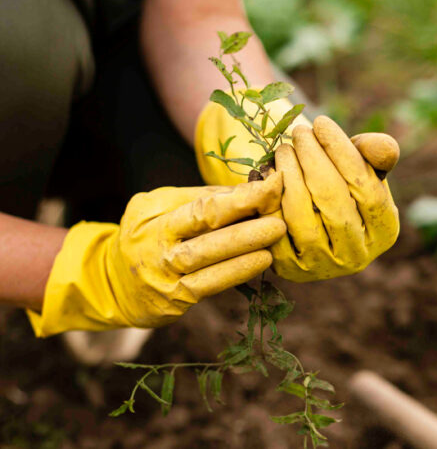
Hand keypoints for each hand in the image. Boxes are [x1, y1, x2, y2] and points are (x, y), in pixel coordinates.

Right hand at [28, 174, 285, 335]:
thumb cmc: (146, 238)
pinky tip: (261, 261)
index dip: (239, 194)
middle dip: (244, 216)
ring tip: (275, 233)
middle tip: (278, 211)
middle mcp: (155, 242)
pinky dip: (237, 272)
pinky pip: (209, 285)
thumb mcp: (160, 209)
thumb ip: (199, 200)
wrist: (110, 284)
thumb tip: (248, 189)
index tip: (273, 184)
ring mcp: (162, 274)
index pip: (201, 202)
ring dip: (245, 245)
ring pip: (206, 257)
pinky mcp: (172, 300)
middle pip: (203, 226)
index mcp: (153, 213)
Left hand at [268, 116, 399, 281]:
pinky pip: (276, 230)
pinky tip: (269, 174)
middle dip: (313, 159)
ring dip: (290, 176)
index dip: (343, 153)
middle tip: (299, 132)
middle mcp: (357, 256)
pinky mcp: (290, 270)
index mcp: (385, 231)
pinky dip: (270, 200)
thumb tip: (384, 149)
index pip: (368, 189)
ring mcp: (322, 267)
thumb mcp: (362, 165)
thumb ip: (376, 153)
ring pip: (303, 218)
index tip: (322, 122)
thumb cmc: (341, 183)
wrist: (309, 217)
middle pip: (334, 202)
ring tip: (284, 149)